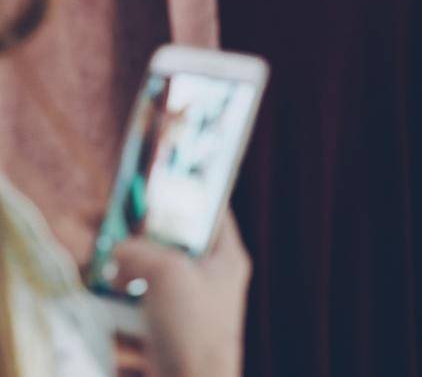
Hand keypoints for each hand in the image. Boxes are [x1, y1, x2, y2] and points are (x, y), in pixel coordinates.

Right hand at [111, 210, 249, 376]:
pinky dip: (117, 301)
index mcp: (227, 257)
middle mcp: (211, 279)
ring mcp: (188, 307)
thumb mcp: (168, 272)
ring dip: (123, 269)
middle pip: (173, 244)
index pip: (210, 213)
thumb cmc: (193, 327)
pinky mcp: (166, 332)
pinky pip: (137, 307)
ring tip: (98, 262)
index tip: (153, 185)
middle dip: (139, 236)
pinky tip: (100, 295)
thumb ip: (140, 249)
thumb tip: (117, 246)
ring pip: (150, 276)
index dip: (184, 195)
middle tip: (109, 226)